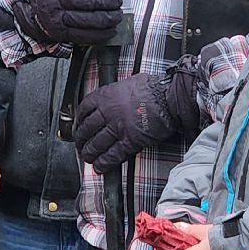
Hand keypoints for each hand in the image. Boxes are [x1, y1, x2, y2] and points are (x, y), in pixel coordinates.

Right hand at [17, 0, 122, 46]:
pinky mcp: (61, 34)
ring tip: (117, 14)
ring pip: (88, 20)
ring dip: (108, 18)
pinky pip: (85, 36)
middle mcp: (53, 0)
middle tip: (118, 0)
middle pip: (88, 1)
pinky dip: (101, 34)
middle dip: (108, 1)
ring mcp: (56, 19)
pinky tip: (111, 29)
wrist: (35, 9)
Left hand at [74, 71, 198, 173]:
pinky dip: (104, 163)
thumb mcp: (129, 82)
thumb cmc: (154, 88)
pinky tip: (99, 167)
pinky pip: (112, 155)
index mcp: (106, 96)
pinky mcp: (130, 141)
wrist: (169, 98)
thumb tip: (114, 95)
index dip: (79, 120)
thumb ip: (117, 91)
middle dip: (81, 139)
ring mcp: (118, 128)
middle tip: (80, 144)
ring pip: (96, 144)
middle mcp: (108, 112)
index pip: (84, 109)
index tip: (79, 125)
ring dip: (89, 153)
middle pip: (86, 129)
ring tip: (87, 157)